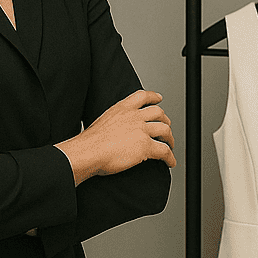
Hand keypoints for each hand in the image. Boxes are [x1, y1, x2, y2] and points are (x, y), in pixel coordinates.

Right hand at [58, 90, 176, 184]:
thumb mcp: (103, 121)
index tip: (159, 98)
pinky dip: (170, 157)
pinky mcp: (146, 146)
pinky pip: (164, 151)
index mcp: (122, 109)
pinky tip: (170, 162)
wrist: (88, 152)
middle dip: (165, 121)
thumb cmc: (89, 143)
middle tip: (166, 129)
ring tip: (170, 145)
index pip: (142, 96)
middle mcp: (134, 116)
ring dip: (170, 139)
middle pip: (159, 113)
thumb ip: (115, 121)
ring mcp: (141, 130)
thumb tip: (119, 131)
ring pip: (165, 130)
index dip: (153, 97)